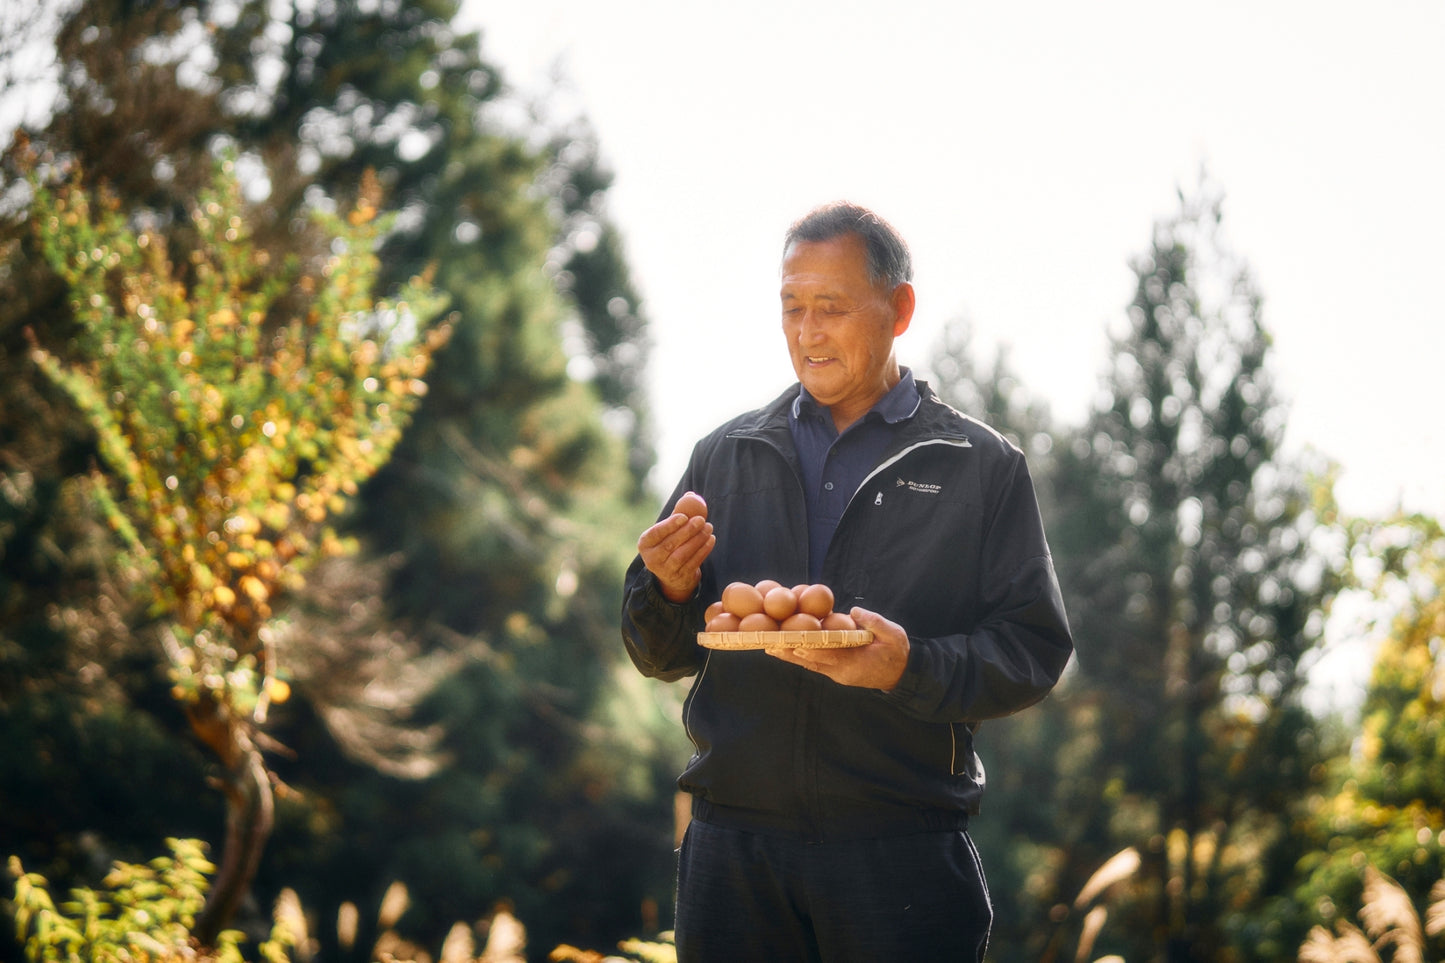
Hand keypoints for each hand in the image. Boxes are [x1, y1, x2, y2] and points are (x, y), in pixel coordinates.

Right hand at [637, 498, 714, 602]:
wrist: (672, 573)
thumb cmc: (670, 543)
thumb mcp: (668, 530)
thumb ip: (678, 512)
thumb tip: (691, 494)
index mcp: (645, 543)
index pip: (656, 533)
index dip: (669, 525)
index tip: (684, 516)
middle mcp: (652, 559)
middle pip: (670, 544)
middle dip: (687, 531)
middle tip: (701, 520)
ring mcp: (665, 571)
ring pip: (683, 554)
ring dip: (698, 540)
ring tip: (709, 527)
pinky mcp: (679, 577)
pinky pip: (693, 562)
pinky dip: (704, 550)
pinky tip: (711, 539)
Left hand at [766, 607, 909, 690]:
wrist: (901, 674)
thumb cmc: (897, 652)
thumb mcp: (893, 634)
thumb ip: (875, 623)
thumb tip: (854, 611)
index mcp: (856, 663)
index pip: (831, 656)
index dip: (812, 649)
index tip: (795, 643)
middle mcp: (842, 672)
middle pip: (812, 662)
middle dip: (791, 653)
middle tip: (770, 645)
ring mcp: (837, 674)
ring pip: (810, 664)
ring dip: (790, 655)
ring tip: (770, 647)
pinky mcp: (835, 672)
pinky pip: (815, 664)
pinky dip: (800, 655)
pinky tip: (786, 648)